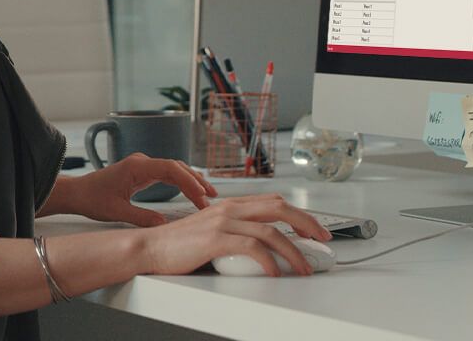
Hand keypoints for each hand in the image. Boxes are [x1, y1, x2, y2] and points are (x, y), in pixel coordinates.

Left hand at [70, 153, 217, 226]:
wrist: (77, 192)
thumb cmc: (92, 199)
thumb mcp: (117, 212)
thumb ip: (142, 218)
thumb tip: (165, 224)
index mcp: (137, 166)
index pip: (171, 169)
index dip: (189, 182)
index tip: (201, 196)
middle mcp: (142, 162)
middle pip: (177, 167)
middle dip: (196, 181)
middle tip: (211, 199)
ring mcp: (143, 166)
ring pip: (174, 169)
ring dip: (191, 181)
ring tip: (208, 195)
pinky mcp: (143, 172)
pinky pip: (167, 174)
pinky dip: (181, 182)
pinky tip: (191, 192)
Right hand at [138, 194, 333, 277]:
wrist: (149, 247)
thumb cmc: (178, 245)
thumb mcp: (212, 231)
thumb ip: (235, 232)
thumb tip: (263, 246)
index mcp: (230, 205)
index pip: (274, 202)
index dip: (299, 214)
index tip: (315, 229)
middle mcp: (229, 208)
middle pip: (279, 208)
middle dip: (306, 224)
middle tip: (322, 241)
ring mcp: (223, 222)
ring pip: (271, 231)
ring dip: (293, 251)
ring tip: (304, 267)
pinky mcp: (215, 238)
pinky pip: (252, 247)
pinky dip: (269, 260)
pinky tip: (276, 272)